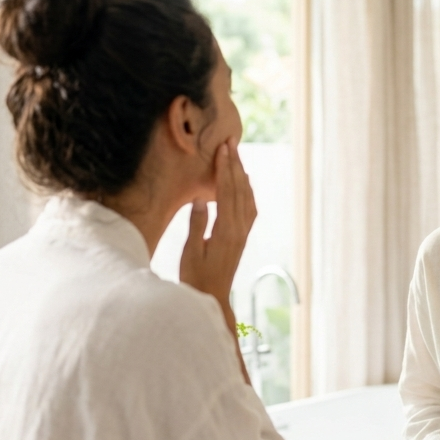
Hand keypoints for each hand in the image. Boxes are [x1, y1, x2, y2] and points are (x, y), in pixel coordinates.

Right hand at [179, 140, 256, 309]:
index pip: (227, 191)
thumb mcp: (190, 251)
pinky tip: (243, 183)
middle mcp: (239, 229)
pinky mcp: (242, 237)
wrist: (212, 298)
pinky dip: (246, 190)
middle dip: (235, 164)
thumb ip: (197, 224)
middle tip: (231, 142)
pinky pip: (249, 208)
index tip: (223, 148)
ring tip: (236, 156)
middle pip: (240, 189)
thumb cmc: (196, 277)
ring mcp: (243, 233)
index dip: (225, 168)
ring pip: (247, 197)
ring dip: (241, 174)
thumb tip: (200, 198)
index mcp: (225, 230)